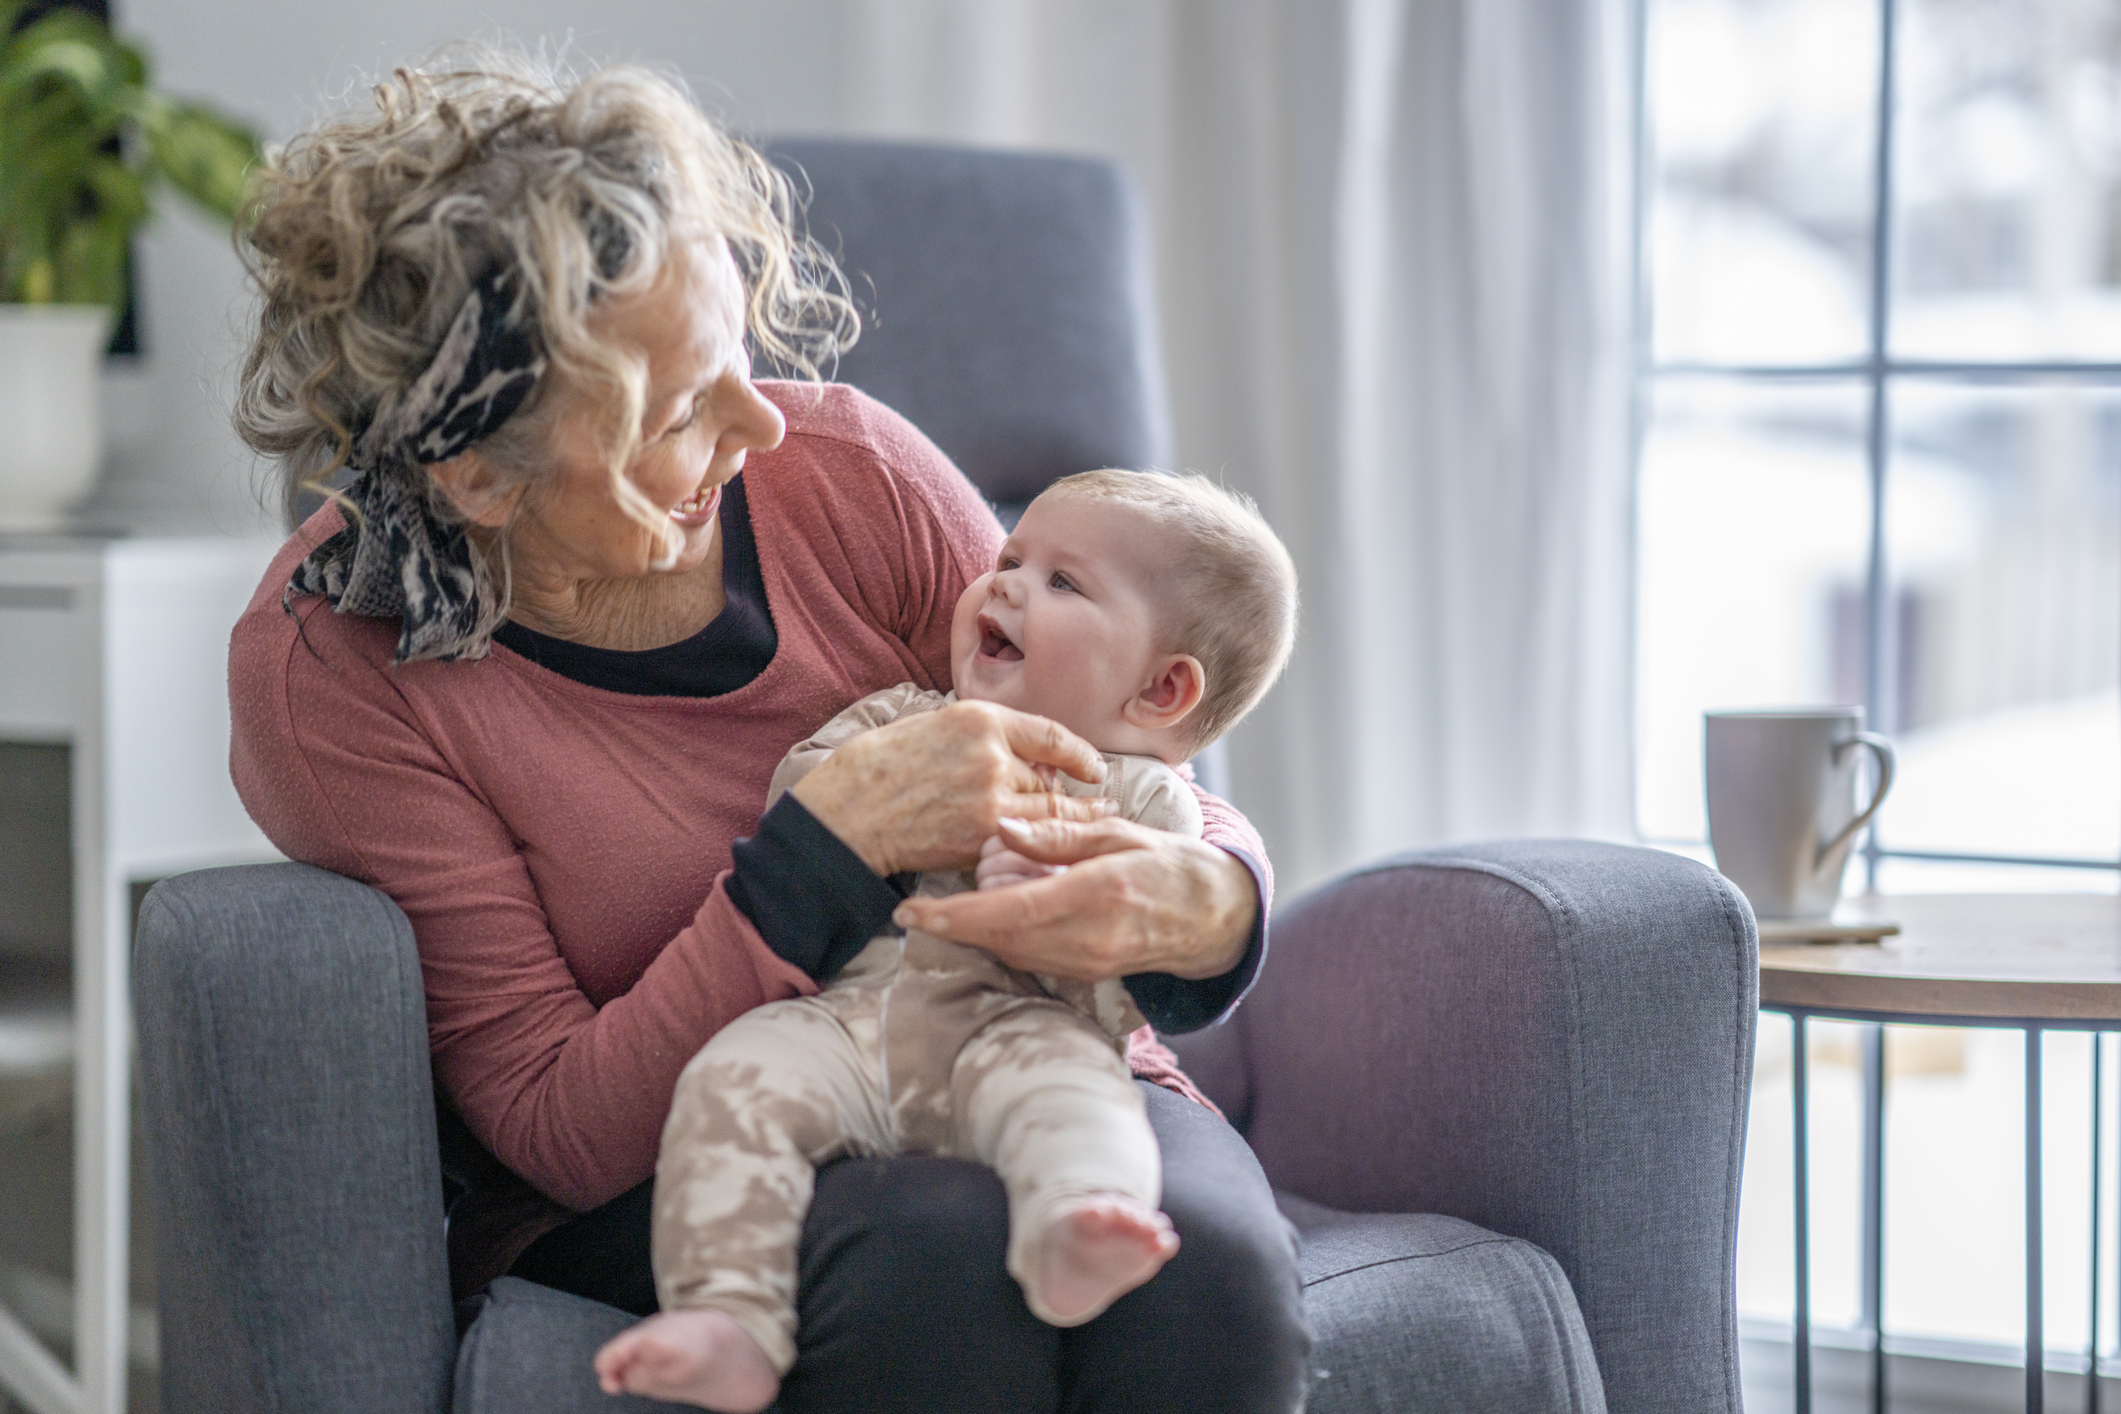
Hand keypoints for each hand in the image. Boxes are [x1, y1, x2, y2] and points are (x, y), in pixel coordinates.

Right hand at [790, 700, 1115, 875]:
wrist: (846, 812)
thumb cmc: (880, 767)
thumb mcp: (933, 726)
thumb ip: (982, 736)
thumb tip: (1028, 756)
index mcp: (979, 718)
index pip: (1050, 734)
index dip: (1081, 754)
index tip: (1095, 768)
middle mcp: (992, 754)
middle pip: (1049, 778)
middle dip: (1060, 793)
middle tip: (1080, 805)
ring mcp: (990, 798)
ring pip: (1045, 811)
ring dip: (1056, 822)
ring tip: (1076, 829)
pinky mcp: (982, 837)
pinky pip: (1025, 841)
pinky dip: (1035, 845)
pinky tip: (1041, 849)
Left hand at [895, 817, 1258, 982]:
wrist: (1214, 919)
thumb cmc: (1169, 866)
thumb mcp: (1120, 835)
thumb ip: (1060, 834)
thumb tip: (1003, 827)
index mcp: (1096, 895)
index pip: (1008, 913)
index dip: (953, 916)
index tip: (911, 912)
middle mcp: (1087, 939)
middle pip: (998, 938)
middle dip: (954, 920)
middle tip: (934, 892)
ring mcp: (1086, 963)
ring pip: (1008, 950)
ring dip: (980, 924)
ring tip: (979, 888)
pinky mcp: (1084, 973)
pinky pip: (1029, 956)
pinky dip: (1005, 933)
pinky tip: (1007, 906)